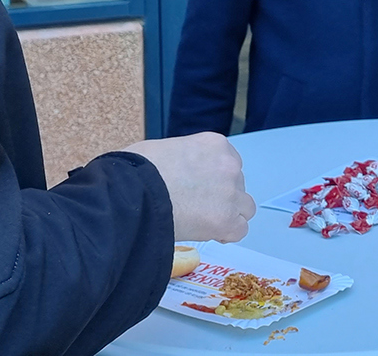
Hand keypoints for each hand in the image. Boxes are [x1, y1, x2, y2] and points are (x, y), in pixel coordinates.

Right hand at [126, 132, 255, 242]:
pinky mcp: (226, 219)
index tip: (199, 189)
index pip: (227, 162)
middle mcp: (229, 165)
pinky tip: (208, 234)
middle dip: (221, 196)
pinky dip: (226, 234)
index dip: (213, 179)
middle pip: (237, 184)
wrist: (133, 193)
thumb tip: (173, 169)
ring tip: (203, 221)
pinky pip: (239, 230)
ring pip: (244, 207)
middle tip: (197, 206)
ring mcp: (230, 192)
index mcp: (215, 144)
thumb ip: (181, 158)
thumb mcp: (162, 149)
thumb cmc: (136, 170)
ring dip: (229, 214)